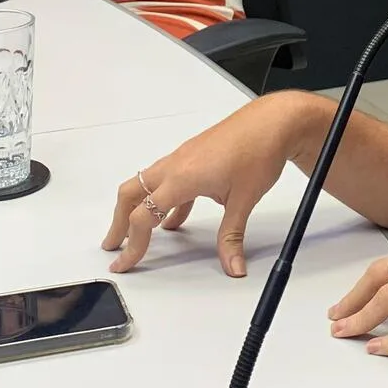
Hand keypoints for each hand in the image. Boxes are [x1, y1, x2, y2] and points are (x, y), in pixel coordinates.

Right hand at [102, 92, 322, 278]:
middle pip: (131, 194)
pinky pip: (169, 181)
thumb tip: (233, 266)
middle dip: (119, 222)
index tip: (124, 263)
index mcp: (182, 177)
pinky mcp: (194, 156)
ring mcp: (183, 158)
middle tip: (114, 246)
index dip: (133, 244)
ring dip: (138, 208)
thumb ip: (232, 236)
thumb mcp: (245, 200)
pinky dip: (164, 201)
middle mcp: (175, 166)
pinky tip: (173, 220)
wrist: (273, 121)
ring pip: (147, 185)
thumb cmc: (258, 152)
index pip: (144, 216)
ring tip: (136, 233)